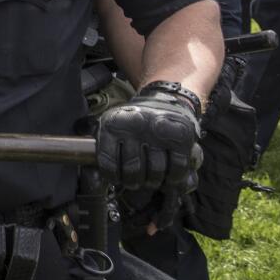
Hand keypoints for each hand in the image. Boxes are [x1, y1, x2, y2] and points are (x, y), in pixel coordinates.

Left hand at [96, 86, 201, 228]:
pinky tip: (168, 176)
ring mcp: (159, 131)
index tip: (118, 180)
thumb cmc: (135, 120)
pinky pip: (177, 168)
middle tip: (136, 182)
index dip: (114, 177)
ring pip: (156, 171)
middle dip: (134, 182)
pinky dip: (173, 177)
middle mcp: (135, 125)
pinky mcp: (181, 136)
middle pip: (133, 170)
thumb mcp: (113, 125)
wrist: (165, 98)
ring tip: (151, 179)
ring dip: (153, 181)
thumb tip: (98, 177)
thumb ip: (105, 146)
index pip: (109, 163)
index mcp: (113, 124)